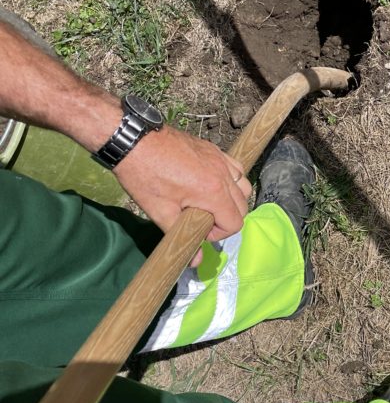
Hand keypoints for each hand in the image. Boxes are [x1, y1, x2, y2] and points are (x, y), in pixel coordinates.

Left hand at [114, 126, 251, 266]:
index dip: (219, 233)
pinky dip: (230, 180)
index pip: (235, 222)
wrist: (133, 140)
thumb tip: (195, 262)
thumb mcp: (159, 211)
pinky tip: (210, 183)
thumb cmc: (143, 176)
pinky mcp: (214, 149)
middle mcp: (223, 174)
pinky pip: (235, 168)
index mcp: (212, 192)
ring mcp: (220, 159)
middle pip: (243, 206)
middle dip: (226, 218)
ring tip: (208, 202)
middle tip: (201, 219)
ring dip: (231, 199)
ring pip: (243, 186)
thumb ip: (182, 236)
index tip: (199, 229)